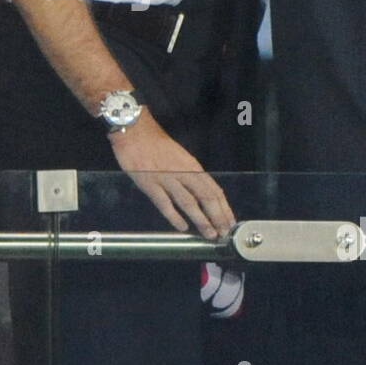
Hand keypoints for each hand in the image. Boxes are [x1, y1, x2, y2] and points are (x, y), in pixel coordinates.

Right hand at [110, 109, 235, 239]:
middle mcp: (183, 172)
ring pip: (189, 202)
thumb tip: (203, 193)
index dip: (223, 207)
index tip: (230, 221)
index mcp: (192, 166)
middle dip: (217, 217)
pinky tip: (182, 227)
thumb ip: (190, 174)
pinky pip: (164, 203)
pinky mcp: (149, 183)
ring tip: (209, 234)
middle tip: (223, 233)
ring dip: (201, 220)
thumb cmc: (157, 143)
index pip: (213, 189)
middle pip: (206, 197)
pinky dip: (174, 216)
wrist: (135, 131)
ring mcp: (166, 178)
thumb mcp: (180, 156)